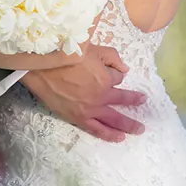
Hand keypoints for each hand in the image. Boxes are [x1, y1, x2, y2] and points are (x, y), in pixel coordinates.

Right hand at [23, 44, 145, 142]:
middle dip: (134, 103)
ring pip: (113, 120)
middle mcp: (101, 97)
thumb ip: (113, 58)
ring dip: (127, 126)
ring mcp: (90, 110)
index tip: (109, 70)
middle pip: (122, 102)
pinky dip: (108, 134)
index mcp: (105, 79)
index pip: (118, 78)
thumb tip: (125, 70)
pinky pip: (96, 129)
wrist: (41, 67)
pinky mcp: (77, 118)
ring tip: (138, 130)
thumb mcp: (93, 48)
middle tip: (144, 104)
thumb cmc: (66, 54)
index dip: (115, 73)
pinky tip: (117, 138)